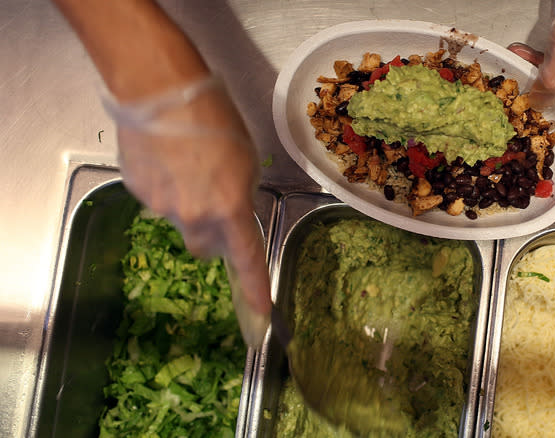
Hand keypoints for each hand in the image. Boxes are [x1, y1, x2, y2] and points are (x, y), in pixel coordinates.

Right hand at [114, 78, 271, 315]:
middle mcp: (194, 215)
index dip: (255, 288)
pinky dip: (164, 188)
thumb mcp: (245, 159)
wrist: (161, 90)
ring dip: (186, 206)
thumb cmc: (214, 116)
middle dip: (211, 234)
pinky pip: (157, 201)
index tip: (261, 314)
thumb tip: (231, 212)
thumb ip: (240, 196)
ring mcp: (162, 205)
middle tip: (214, 202)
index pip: (247, 259)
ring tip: (186, 165)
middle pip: (204, 247)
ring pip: (179, 221)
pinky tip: (165, 159)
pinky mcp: (137, 192)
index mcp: (229, 207)